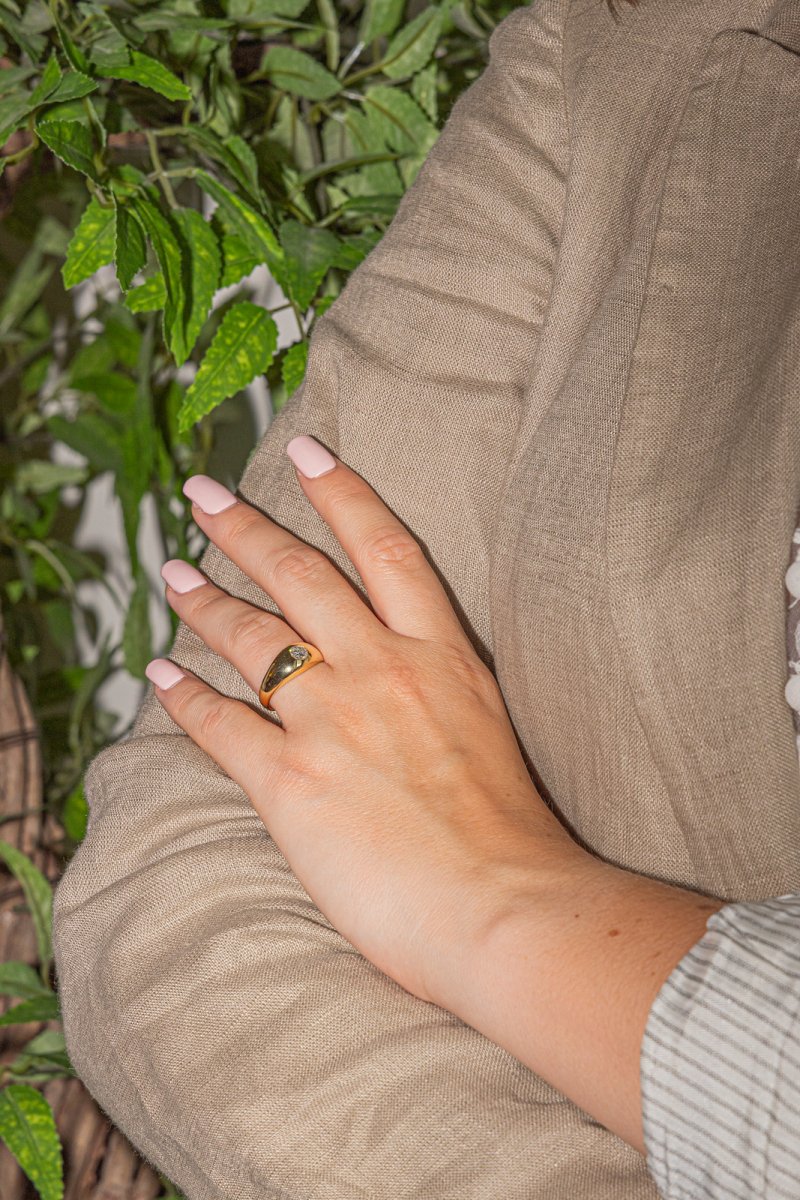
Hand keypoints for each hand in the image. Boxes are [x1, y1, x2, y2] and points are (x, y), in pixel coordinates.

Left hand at [145, 435, 581, 1007]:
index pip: (384, 549)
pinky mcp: (291, 783)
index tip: (305, 451)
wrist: (507, 908)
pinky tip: (160, 674)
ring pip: (251, 639)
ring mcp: (332, 723)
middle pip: (300, 577)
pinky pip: (220, 727)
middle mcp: (381, 671)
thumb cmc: (512, 837)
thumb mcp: (488, 732)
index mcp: (440, 656)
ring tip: (170, 570)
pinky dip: (184, 698)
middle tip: (202, 492)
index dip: (342, 493)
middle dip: (245, 527)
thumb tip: (407, 681)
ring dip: (203, 600)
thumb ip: (442, 691)